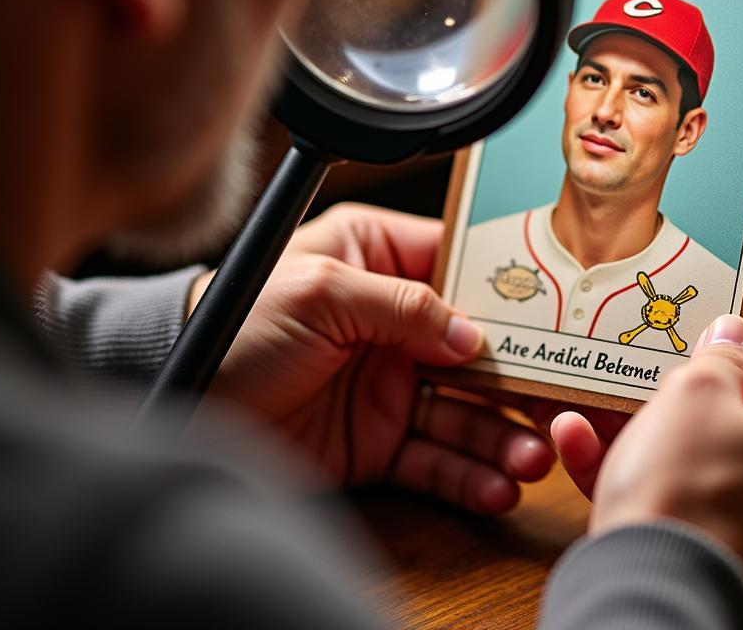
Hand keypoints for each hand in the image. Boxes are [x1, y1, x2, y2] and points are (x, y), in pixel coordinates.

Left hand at [192, 203, 554, 512]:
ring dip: (503, 433)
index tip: (557, 315)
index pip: (460, 268)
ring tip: (534, 455)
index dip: (509, 291)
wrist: (182, 397)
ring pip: (465, 408)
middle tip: (560, 399)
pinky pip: (435, 456)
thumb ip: (400, 303)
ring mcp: (389, 382)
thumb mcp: (318, 290)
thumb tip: (472, 334)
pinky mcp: (378, 439)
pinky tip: (496, 484)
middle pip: (477, 347)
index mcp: (376, 259)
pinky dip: (467, 472)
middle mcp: (391, 319)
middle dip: (520, 376)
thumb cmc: (236, 322)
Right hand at [549, 265, 742, 621]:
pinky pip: (677, 491)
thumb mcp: (695, 395)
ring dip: (653, 412)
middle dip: (707, 359)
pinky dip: (631, 462)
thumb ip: (719, 356)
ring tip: (605, 379)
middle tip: (674, 321)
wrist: (652, 599)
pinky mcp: (720, 550)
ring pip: (710, 445)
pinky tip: (572, 436)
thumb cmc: (686, 492)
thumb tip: (734, 337)